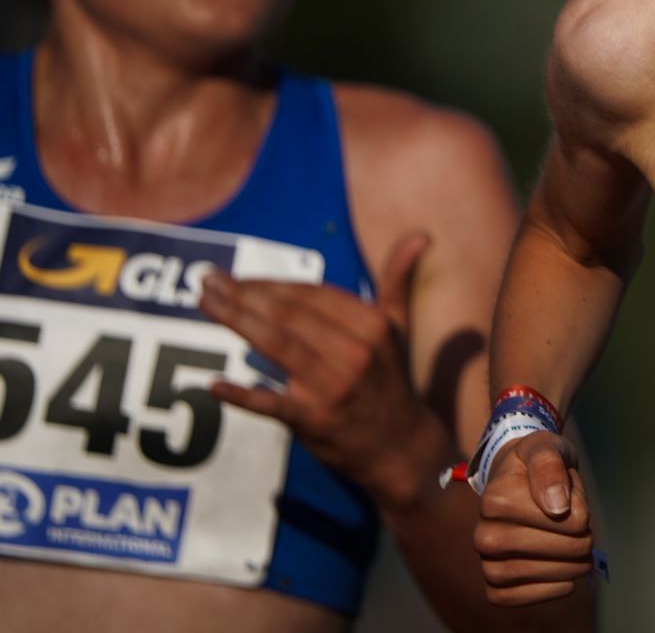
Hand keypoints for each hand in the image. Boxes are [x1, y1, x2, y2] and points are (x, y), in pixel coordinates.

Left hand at [200, 231, 442, 508]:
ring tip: (205, 303)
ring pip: (277, 347)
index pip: (311, 295)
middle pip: (288, 316)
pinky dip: (243, 396)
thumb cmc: (391, 380)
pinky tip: (214, 384)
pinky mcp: (314, 421)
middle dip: (243, 294)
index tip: (237, 276)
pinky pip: (272, 405)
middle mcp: (354, 353)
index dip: (270, 282)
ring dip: (236, 322)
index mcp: (372, 326)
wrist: (400, 448)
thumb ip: (398, 280)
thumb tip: (421, 234)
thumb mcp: (399, 328)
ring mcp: (333, 388)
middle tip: (207, 280)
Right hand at [474, 430, 596, 606]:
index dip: (581, 513)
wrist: (517, 478)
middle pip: (554, 550)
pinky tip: (564, 578)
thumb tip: (557, 506)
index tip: (575, 502)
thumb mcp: (547, 447)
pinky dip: (547, 591)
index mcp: (496, 499)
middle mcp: (484, 533)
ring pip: (536, 575)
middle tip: (585, 535)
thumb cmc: (538, 463)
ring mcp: (486, 560)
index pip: (564, 519)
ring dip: (569, 568)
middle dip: (580, 543)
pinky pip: (516, 598)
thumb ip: (550, 466)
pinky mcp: (494, 584)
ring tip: (579, 555)